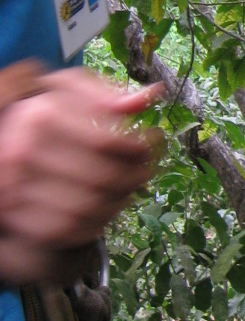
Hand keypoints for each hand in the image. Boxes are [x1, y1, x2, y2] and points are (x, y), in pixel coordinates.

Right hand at [0, 67, 163, 283]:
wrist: (4, 136)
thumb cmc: (45, 111)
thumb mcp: (71, 90)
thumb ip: (107, 94)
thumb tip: (150, 96)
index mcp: (40, 116)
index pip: (106, 142)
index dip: (139, 147)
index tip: (153, 142)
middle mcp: (23, 153)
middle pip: (100, 179)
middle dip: (134, 177)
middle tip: (146, 169)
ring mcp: (14, 188)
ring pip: (86, 209)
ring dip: (118, 202)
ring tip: (127, 187)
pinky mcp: (15, 215)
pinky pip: (66, 230)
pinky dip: (94, 222)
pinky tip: (105, 205)